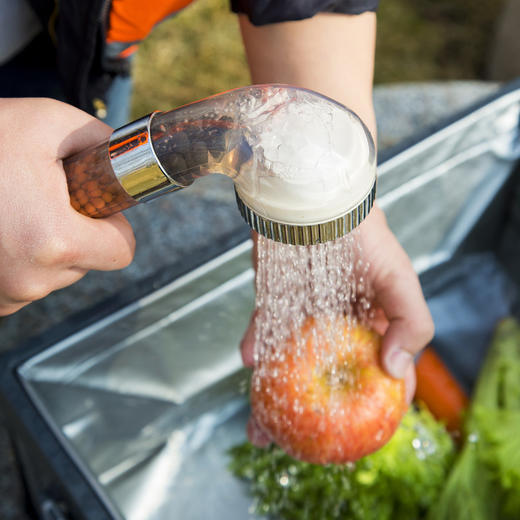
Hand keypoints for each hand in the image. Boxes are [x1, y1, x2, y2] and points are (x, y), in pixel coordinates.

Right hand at [0, 98, 134, 314]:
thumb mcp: (47, 120)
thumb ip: (99, 140)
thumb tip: (120, 155)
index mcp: (55, 242)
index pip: (121, 251)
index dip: (115, 225)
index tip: (96, 206)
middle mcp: (30, 280)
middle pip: (88, 262)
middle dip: (78, 233)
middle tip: (46, 201)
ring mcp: (5, 296)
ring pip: (56, 274)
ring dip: (47, 247)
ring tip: (15, 212)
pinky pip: (24, 282)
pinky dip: (20, 259)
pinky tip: (1, 230)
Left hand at [240, 205, 433, 444]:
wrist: (314, 197)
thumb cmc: (362, 234)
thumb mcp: (400, 278)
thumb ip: (412, 323)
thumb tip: (394, 369)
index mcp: (371, 324)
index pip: (376, 372)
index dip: (371, 406)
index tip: (357, 434)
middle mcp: (336, 324)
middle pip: (324, 378)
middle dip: (310, 412)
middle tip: (293, 442)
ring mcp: (303, 314)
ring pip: (289, 363)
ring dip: (273, 393)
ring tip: (259, 427)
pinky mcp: (274, 298)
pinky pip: (263, 329)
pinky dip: (255, 345)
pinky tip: (249, 361)